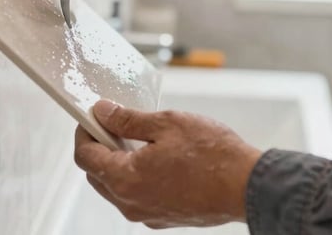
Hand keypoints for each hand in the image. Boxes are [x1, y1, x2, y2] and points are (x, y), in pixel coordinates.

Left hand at [74, 100, 261, 228]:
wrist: (247, 185)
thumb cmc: (213, 155)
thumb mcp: (167, 123)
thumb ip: (128, 119)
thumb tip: (103, 113)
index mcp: (126, 179)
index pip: (85, 157)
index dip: (84, 133)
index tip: (92, 117)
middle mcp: (131, 203)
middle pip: (97, 175)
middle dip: (99, 148)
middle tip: (114, 124)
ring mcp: (147, 214)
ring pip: (117, 188)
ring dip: (118, 164)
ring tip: (138, 138)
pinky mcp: (164, 218)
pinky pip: (137, 197)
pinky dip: (136, 177)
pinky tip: (156, 158)